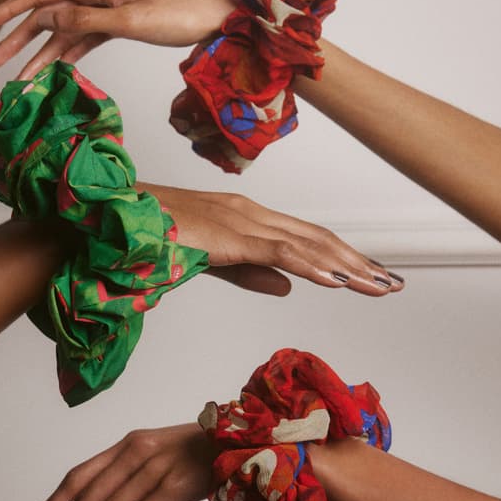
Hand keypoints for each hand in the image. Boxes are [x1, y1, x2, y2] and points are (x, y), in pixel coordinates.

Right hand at [0, 0, 230, 77]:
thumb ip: (86, 20)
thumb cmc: (181, 13)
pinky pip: (84, 37)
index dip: (7, 10)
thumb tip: (45, 19)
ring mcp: (107, 4)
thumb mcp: (130, 20)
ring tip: (20, 79)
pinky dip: (68, 54)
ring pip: (63, 29)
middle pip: (46, 13)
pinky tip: (54, 71)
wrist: (219, 16)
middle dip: (17, 38)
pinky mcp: (119, 20)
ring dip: (42, 53)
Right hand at [138, 182, 403, 296]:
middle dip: (358, 263)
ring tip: (380, 286)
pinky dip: (313, 265)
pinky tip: (338, 280)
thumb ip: (247, 273)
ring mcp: (240, 220)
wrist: (108, 218)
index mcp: (244, 219)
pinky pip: (279, 252)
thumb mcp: (207, 260)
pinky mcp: (228, 234)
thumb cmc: (145, 235)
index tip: (371, 276)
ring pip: (307, 244)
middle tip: (393, 284)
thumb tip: (288, 286)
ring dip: (347, 266)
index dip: (341, 258)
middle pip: (316, 240)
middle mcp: (249, 213)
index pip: (304, 240)